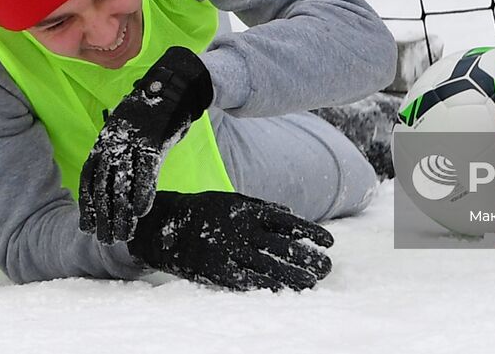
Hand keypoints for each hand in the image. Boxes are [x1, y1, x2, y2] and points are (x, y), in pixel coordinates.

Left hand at [78, 46, 213, 243]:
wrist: (173, 83)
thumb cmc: (152, 110)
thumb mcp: (129, 130)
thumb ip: (120, 150)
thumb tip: (115, 175)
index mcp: (105, 140)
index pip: (89, 177)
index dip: (87, 203)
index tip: (86, 227)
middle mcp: (114, 142)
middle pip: (103, 185)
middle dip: (103, 216)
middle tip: (103, 239)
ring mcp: (133, 142)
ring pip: (123, 183)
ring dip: (121, 212)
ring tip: (122, 234)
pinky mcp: (153, 141)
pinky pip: (146, 171)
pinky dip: (143, 192)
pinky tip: (140, 212)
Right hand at [128, 190, 334, 291]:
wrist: (164, 225)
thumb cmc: (204, 212)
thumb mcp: (232, 200)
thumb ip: (260, 208)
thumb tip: (288, 213)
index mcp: (248, 211)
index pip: (288, 222)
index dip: (310, 232)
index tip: (330, 242)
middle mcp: (242, 231)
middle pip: (282, 247)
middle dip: (307, 258)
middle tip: (328, 268)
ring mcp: (229, 251)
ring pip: (269, 266)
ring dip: (293, 276)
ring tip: (313, 283)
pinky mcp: (217, 270)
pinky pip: (246, 281)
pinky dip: (266, 286)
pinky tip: (282, 292)